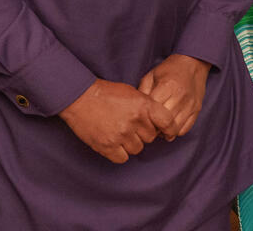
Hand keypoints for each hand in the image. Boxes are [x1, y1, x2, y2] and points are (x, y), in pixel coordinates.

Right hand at [59, 79, 175, 162]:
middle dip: (144, 133)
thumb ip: (148, 107)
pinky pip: (122, 158)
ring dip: (131, 143)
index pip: (167, 122)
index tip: (170, 133)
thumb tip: (159, 122)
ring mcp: (120, 135)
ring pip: (137, 148)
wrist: (81, 97)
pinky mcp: (106, 146)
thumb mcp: (134, 93)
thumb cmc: (108, 93)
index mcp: (144, 105)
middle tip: (132, 127)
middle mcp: (134, 121)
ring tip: (121, 133)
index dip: (171, 129)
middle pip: (150, 137)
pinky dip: (119, 153)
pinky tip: (114, 143)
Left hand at [137, 54, 211, 139]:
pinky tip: (169, 125)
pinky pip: (185, 129)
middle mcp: (181, 97)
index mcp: (167, 86)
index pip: (153, 112)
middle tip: (148, 125)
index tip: (140, 119)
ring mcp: (191, 104)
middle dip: (154, 127)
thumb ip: (142, 93)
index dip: (144, 119)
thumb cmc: (169, 70)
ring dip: (165, 132)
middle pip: (164, 123)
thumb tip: (136, 112)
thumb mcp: (150, 76)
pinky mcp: (197, 109)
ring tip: (158, 127)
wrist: (193, 63)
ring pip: (175, 129)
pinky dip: (176, 131)